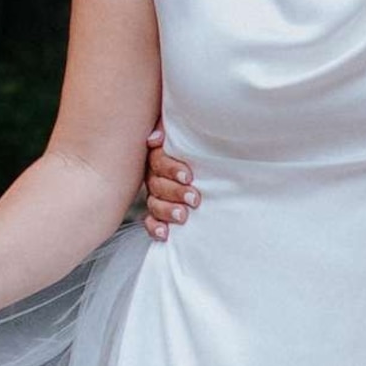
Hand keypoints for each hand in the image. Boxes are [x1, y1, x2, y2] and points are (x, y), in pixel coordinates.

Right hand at [143, 126, 196, 240]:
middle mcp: (155, 176)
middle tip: (194, 198)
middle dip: (175, 192)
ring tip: (183, 216)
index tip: (188, 176)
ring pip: (154, 204)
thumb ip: (169, 131)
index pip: (159, 162)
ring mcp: (156, 195)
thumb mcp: (189, 136)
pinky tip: (164, 234)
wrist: (214, 164)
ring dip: (167, 210)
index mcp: (160, 156)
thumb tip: (155, 139)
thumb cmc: (200, 145)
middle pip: (157, 185)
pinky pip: (151, 221)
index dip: (172, 169)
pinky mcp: (160, 213)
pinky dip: (155, 228)